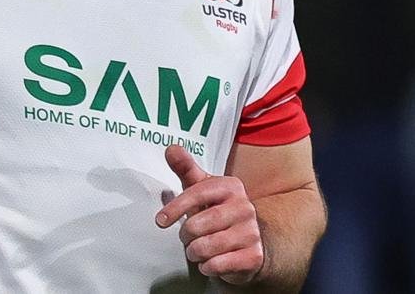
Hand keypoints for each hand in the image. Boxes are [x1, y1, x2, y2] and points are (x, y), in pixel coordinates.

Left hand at [155, 144, 263, 283]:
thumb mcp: (202, 188)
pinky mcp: (253, 257)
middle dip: (186, 235)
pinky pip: (216, 265)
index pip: (196, 194)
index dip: (175, 208)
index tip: (160, 221)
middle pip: (197, 225)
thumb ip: (186, 168)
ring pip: (205, 247)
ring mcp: (251, 233)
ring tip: (198, 248)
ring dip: (194, 252)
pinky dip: (207, 266)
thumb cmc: (217, 210)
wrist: (251, 241)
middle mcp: (245, 208)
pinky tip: (211, 261)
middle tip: (189, 236)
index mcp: (231, 187)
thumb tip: (171, 148)